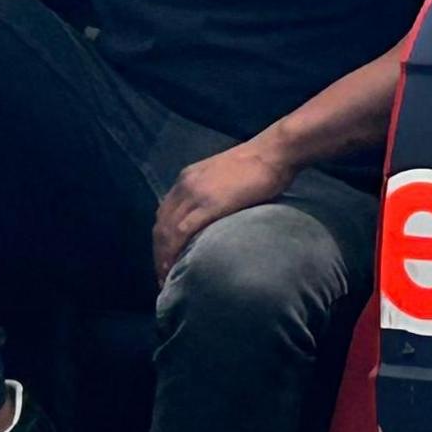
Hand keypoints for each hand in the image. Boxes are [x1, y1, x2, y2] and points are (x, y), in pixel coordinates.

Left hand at [153, 137, 298, 278]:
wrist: (273, 153)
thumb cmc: (260, 166)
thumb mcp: (226, 178)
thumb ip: (215, 195)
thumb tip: (217, 218)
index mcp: (187, 178)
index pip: (164, 214)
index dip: (161, 239)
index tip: (165, 259)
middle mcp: (184, 185)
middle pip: (160, 225)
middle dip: (158, 252)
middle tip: (164, 276)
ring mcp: (194, 194)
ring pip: (167, 230)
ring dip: (163, 256)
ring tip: (168, 278)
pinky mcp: (208, 204)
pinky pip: (182, 231)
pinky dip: (174, 251)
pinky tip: (175, 266)